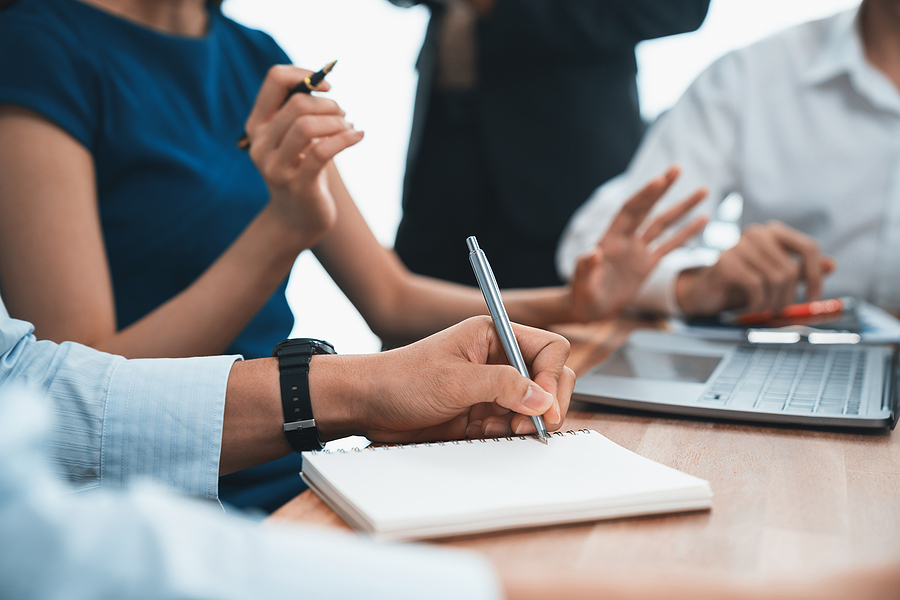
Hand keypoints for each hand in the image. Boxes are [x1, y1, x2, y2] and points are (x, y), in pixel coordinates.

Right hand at [244, 65, 363, 244]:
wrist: (297, 218)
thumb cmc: (301, 170)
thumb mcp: (295, 138)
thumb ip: (301, 111)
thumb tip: (322, 83)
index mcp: (257, 125)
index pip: (275, 79)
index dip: (305, 75)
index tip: (327, 88)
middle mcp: (260, 144)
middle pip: (297, 104)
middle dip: (329, 104)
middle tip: (344, 115)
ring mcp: (276, 167)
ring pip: (306, 126)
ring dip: (337, 122)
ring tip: (349, 128)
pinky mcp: (297, 185)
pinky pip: (324, 150)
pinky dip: (346, 138)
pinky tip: (359, 135)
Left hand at [310, 316, 573, 443]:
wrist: (368, 405)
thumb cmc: (401, 379)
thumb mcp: (454, 380)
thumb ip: (502, 386)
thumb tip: (542, 400)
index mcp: (495, 335)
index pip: (549, 348)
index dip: (551, 378)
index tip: (541, 405)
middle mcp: (499, 358)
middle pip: (548, 379)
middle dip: (544, 405)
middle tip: (528, 426)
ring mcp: (492, 387)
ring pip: (534, 407)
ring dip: (523, 423)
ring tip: (495, 431)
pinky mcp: (483, 413)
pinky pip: (513, 425)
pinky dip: (506, 435)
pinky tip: (482, 435)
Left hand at [567, 166, 708, 320]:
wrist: (587, 309)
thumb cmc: (582, 296)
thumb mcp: (582, 284)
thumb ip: (586, 267)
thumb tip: (592, 252)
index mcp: (610, 240)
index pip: (630, 212)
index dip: (643, 196)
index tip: (659, 180)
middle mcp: (626, 239)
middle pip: (647, 209)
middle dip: (662, 189)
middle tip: (677, 168)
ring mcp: (638, 250)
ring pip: (663, 223)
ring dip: (682, 207)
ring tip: (703, 190)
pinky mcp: (647, 264)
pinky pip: (670, 245)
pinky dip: (686, 233)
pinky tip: (703, 219)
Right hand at [675, 220, 836, 315]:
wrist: (705, 293)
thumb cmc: (742, 284)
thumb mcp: (774, 278)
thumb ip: (801, 271)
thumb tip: (831, 264)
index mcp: (772, 232)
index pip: (808, 247)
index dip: (815, 275)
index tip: (813, 297)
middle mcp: (757, 233)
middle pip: (790, 269)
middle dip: (788, 297)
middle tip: (779, 311)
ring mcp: (739, 245)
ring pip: (775, 278)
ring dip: (773, 303)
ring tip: (764, 311)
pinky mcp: (725, 262)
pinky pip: (756, 286)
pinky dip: (757, 304)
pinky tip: (751, 308)